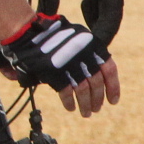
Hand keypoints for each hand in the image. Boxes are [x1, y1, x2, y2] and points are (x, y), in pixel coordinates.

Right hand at [0, 13, 120, 118]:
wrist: (30, 30)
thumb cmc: (53, 33)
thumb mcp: (77, 37)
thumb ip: (88, 54)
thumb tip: (96, 73)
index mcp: (92, 46)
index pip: (109, 70)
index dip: (113, 88)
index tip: (113, 101)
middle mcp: (84, 55)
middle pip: (96, 84)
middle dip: (97, 99)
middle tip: (96, 109)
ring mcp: (70, 65)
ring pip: (83, 91)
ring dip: (85, 105)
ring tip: (85, 113)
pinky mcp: (56, 73)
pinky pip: (66, 92)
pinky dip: (69, 102)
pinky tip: (70, 107)